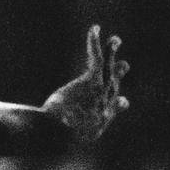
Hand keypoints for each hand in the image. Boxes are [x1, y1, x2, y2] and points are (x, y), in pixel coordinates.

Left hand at [42, 25, 128, 143]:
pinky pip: (96, 58)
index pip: (112, 111)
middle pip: (114, 86)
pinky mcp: (91, 82)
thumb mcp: (61, 141)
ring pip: (109, 69)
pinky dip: (94, 43)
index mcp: (98, 122)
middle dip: (119, 74)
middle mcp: (104, 106)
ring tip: (115, 41)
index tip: (123, 102)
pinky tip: (94, 29)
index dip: (118, 104)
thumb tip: (45, 140)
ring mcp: (100, 93)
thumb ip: (61, 135)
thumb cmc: (53, 141)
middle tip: (124, 65)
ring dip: (112, 53)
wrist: (55, 134)